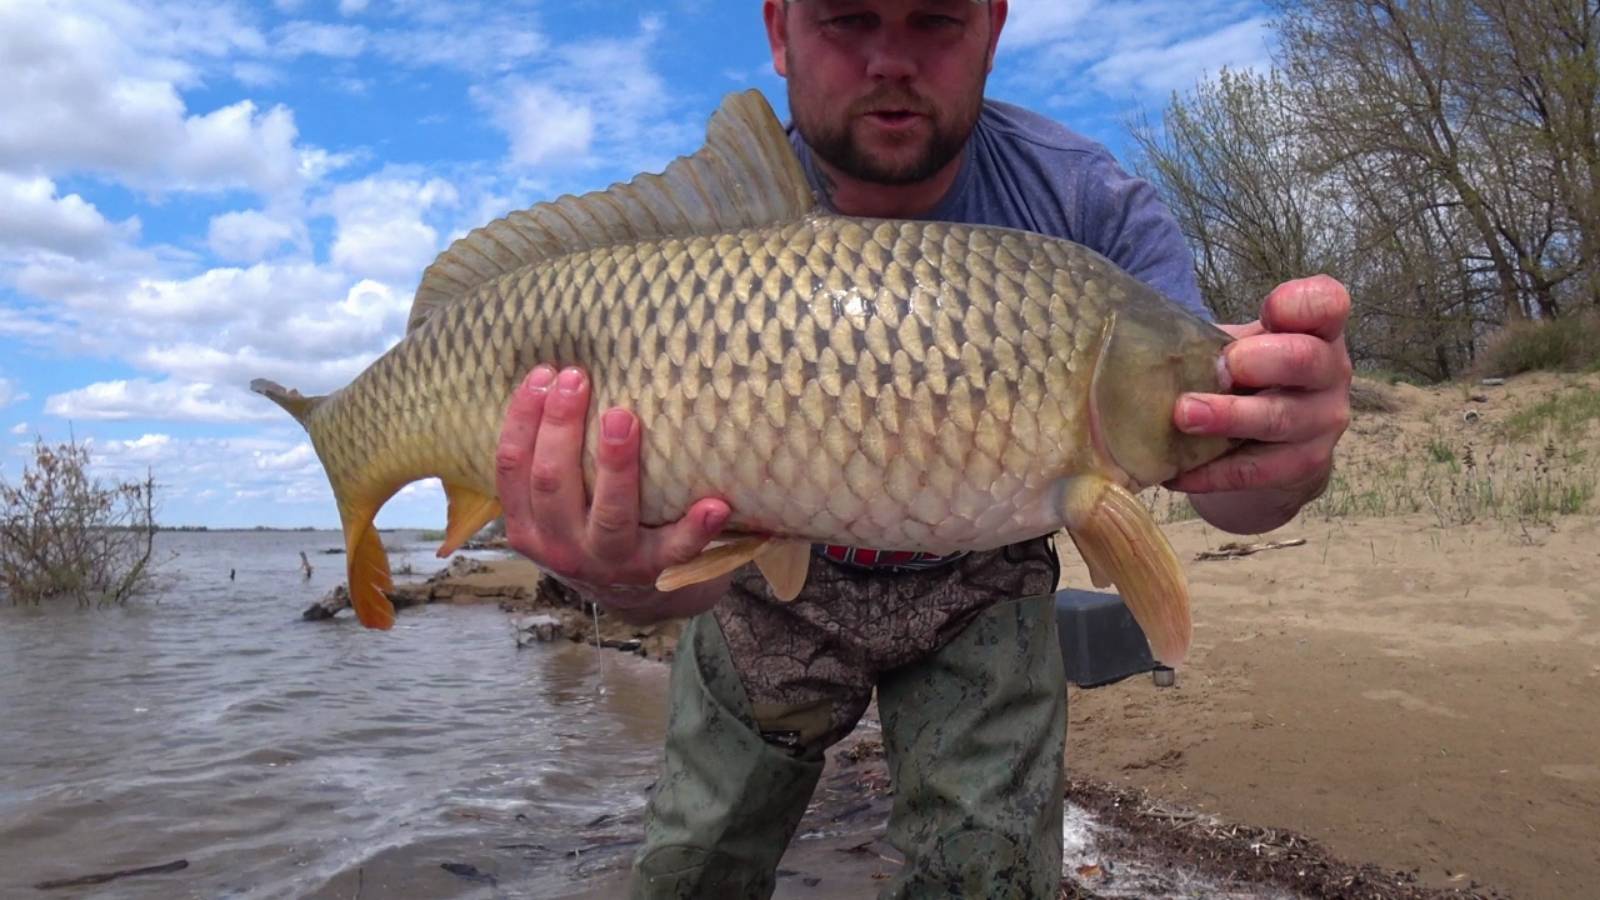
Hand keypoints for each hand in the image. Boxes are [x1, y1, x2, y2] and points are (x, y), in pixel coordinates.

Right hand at [494, 364, 733, 622]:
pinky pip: (676, 549)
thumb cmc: (597, 530)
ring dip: (615, 464)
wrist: (641, 601)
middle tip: (577, 378)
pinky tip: (715, 504)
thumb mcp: (559, 509)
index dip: (522, 418)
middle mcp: (562, 547)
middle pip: (552, 483)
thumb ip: (555, 463)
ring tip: (623, 418)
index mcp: (529, 525)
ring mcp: (610, 563)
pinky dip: (695, 528)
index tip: (543, 373)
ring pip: (608, 514)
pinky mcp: (657, 572)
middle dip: (561, 426)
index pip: (512, 466)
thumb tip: (563, 374)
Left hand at [1165, 275, 1352, 532]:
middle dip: (1260, 361)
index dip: (1301, 304)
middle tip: (1221, 367)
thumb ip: (1214, 341)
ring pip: (1279, 419)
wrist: (1274, 447)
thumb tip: (1147, 344)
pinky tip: (1177, 471)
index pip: (1327, 304)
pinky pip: (1257, 470)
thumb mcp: (1243, 349)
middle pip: (1304, 359)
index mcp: (1316, 331)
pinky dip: (1214, 472)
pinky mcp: (1304, 466)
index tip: (1268, 310)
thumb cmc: (1251, 380)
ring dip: (1229, 417)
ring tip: (1184, 415)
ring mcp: (1322, 422)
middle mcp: (1330, 373)